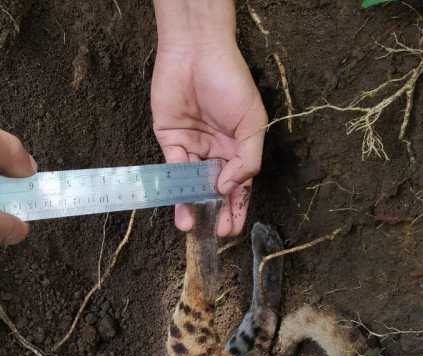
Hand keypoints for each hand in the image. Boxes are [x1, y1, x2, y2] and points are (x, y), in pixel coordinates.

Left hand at [151, 42, 266, 236]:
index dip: (237, 208)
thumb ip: (246, 159)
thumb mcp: (251, 122)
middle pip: (216, 190)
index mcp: (239, 147)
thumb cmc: (230, 82)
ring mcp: (193, 148)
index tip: (233, 229)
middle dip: (216, 213)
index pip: (240, 186)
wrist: (197, 53)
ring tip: (192, 228)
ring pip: (192, 184)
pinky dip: (176, 189)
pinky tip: (181, 206)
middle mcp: (216, 151)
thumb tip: (229, 189)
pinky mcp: (170, 141)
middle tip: (215, 235)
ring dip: (193, 206)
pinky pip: (173, 170)